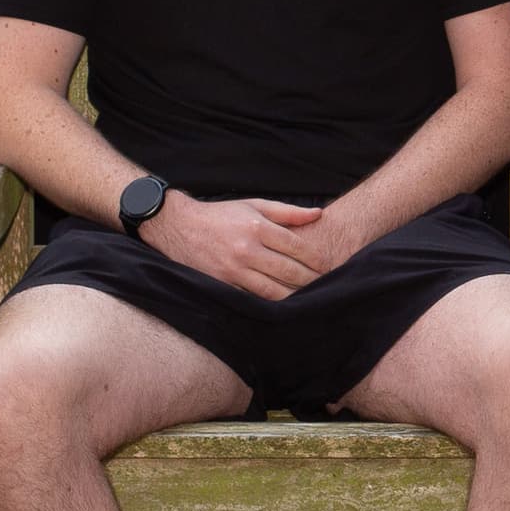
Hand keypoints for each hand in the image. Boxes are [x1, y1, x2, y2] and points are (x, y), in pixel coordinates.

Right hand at [145, 195, 332, 299]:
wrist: (180, 227)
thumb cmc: (221, 215)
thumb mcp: (254, 205)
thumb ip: (287, 212)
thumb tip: (318, 214)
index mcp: (257, 227)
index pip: (296, 246)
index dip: (316, 259)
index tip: (329, 265)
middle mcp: (246, 249)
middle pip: (288, 271)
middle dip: (311, 280)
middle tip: (326, 285)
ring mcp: (234, 270)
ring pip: (273, 290)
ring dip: (294, 296)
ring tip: (310, 299)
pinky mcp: (223, 285)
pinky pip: (252, 298)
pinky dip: (270, 303)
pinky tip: (284, 305)